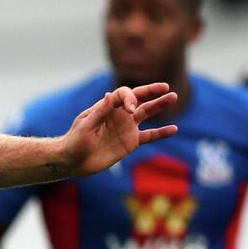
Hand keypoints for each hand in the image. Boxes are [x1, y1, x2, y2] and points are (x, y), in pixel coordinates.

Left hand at [61, 84, 178, 175]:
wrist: (74, 161)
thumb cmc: (75, 141)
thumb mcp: (86, 125)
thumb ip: (100, 111)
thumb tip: (110, 94)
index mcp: (107, 107)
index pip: (124, 94)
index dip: (130, 97)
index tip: (131, 108)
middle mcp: (119, 114)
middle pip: (139, 98)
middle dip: (152, 91)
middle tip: (166, 87)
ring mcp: (127, 127)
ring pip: (147, 113)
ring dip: (159, 105)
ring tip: (173, 97)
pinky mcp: (131, 142)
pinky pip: (150, 136)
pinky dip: (161, 133)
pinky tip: (174, 129)